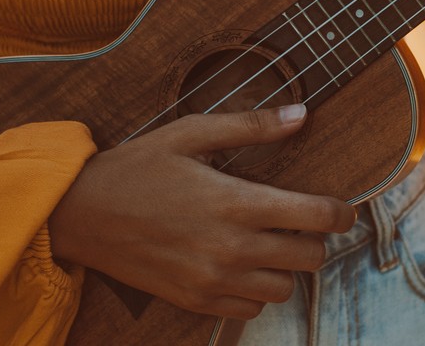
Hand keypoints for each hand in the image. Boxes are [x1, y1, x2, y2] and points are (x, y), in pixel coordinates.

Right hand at [47, 104, 355, 318]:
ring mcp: (213, 281)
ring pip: (285, 289)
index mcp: (236, 203)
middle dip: (315, 238)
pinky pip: (251, 309)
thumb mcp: (190, 133)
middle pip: (310, 258)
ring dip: (286, 267)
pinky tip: (240, 265)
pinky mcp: (195, 301)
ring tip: (267, 243)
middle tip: (301, 221)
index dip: (341, 212)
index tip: (343, 208)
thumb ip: (251, 126)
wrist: (81, 214)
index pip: (317, 217)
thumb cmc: (135, 168)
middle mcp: (231, 248)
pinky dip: (256, 290)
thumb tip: (301, 114)